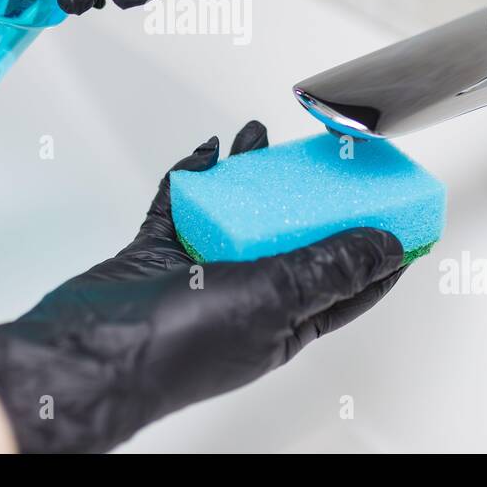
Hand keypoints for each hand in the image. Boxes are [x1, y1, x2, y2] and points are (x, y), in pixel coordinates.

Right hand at [0, 121, 407, 452]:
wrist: (88, 349)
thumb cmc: (175, 346)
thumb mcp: (272, 298)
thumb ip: (329, 267)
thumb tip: (385, 247)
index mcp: (285, 320)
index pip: (348, 282)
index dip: (376, 246)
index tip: (398, 210)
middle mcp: (247, 296)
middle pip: (291, 237)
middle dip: (311, 195)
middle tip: (328, 155)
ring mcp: (200, 273)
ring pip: (237, 215)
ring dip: (251, 175)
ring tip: (263, 137)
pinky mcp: (158, 254)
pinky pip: (183, 206)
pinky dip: (194, 178)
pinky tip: (205, 154)